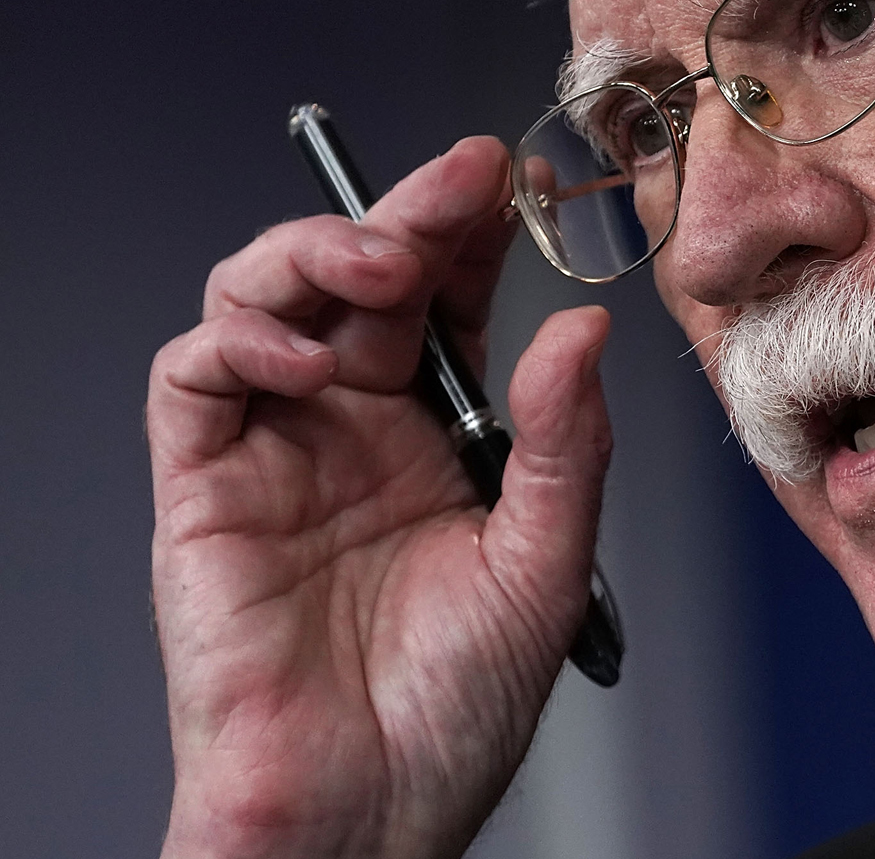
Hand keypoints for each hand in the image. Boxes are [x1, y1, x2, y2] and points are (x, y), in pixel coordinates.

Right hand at [147, 138, 612, 858]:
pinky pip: (194, 377)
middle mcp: (357, 428)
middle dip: (407, 214)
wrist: (369, 811)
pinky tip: (307, 352)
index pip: (453, 303)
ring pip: (264, 298)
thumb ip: (564, 442)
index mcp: (442, 437)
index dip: (476, 234)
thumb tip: (582, 329)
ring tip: (384, 266)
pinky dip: (241, 337)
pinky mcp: (203, 487)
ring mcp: (278, 450)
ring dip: (319, 255)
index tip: (516, 178)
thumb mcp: (543, 563)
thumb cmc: (456, 709)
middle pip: (364, 279)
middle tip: (459, 180)